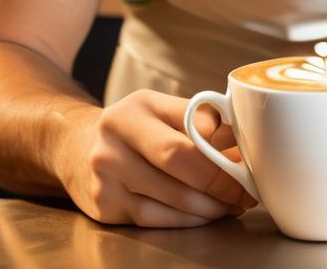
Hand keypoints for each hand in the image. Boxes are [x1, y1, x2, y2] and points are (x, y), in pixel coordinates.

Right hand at [56, 89, 258, 226]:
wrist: (78, 148)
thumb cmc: (134, 128)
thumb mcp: (161, 109)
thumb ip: (198, 119)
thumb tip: (243, 142)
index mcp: (139, 106)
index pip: (190, 126)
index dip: (224, 148)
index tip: (248, 163)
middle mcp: (116, 136)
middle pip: (177, 162)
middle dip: (219, 182)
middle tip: (244, 193)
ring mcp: (106, 173)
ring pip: (169, 198)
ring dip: (208, 207)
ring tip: (230, 206)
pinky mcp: (104, 206)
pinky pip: (155, 218)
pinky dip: (186, 220)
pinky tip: (203, 216)